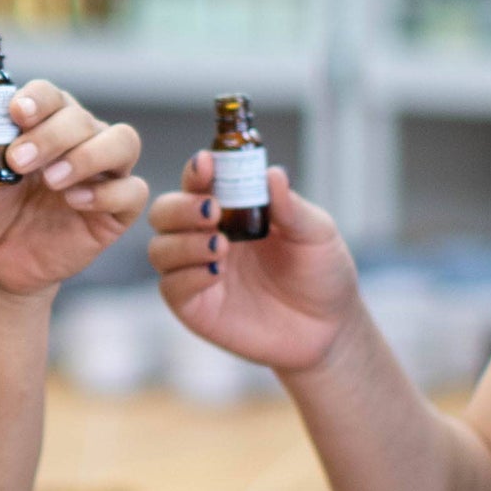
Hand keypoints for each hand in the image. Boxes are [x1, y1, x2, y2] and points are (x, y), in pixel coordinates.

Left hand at [0, 80, 146, 298]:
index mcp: (43, 122)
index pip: (50, 95)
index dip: (37, 99)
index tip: (15, 113)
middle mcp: (79, 139)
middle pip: (82, 119)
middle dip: (52, 136)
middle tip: (18, 162)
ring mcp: (102, 172)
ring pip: (122, 142)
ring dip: (88, 156)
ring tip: (53, 180)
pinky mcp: (116, 209)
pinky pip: (132, 190)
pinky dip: (107, 193)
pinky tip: (75, 203)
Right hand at [147, 155, 362, 372]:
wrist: (330, 327)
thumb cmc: (321, 272)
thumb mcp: (316, 233)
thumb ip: (290, 207)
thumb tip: (272, 173)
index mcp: (232, 210)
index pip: (199, 182)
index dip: (196, 170)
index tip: (206, 164)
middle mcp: (206, 236)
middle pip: (164, 212)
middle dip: (180, 207)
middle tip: (212, 211)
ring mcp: (198, 272)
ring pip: (160, 249)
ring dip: (184, 243)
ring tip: (221, 246)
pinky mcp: (197, 308)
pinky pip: (171, 287)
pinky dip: (186, 276)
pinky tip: (215, 274)